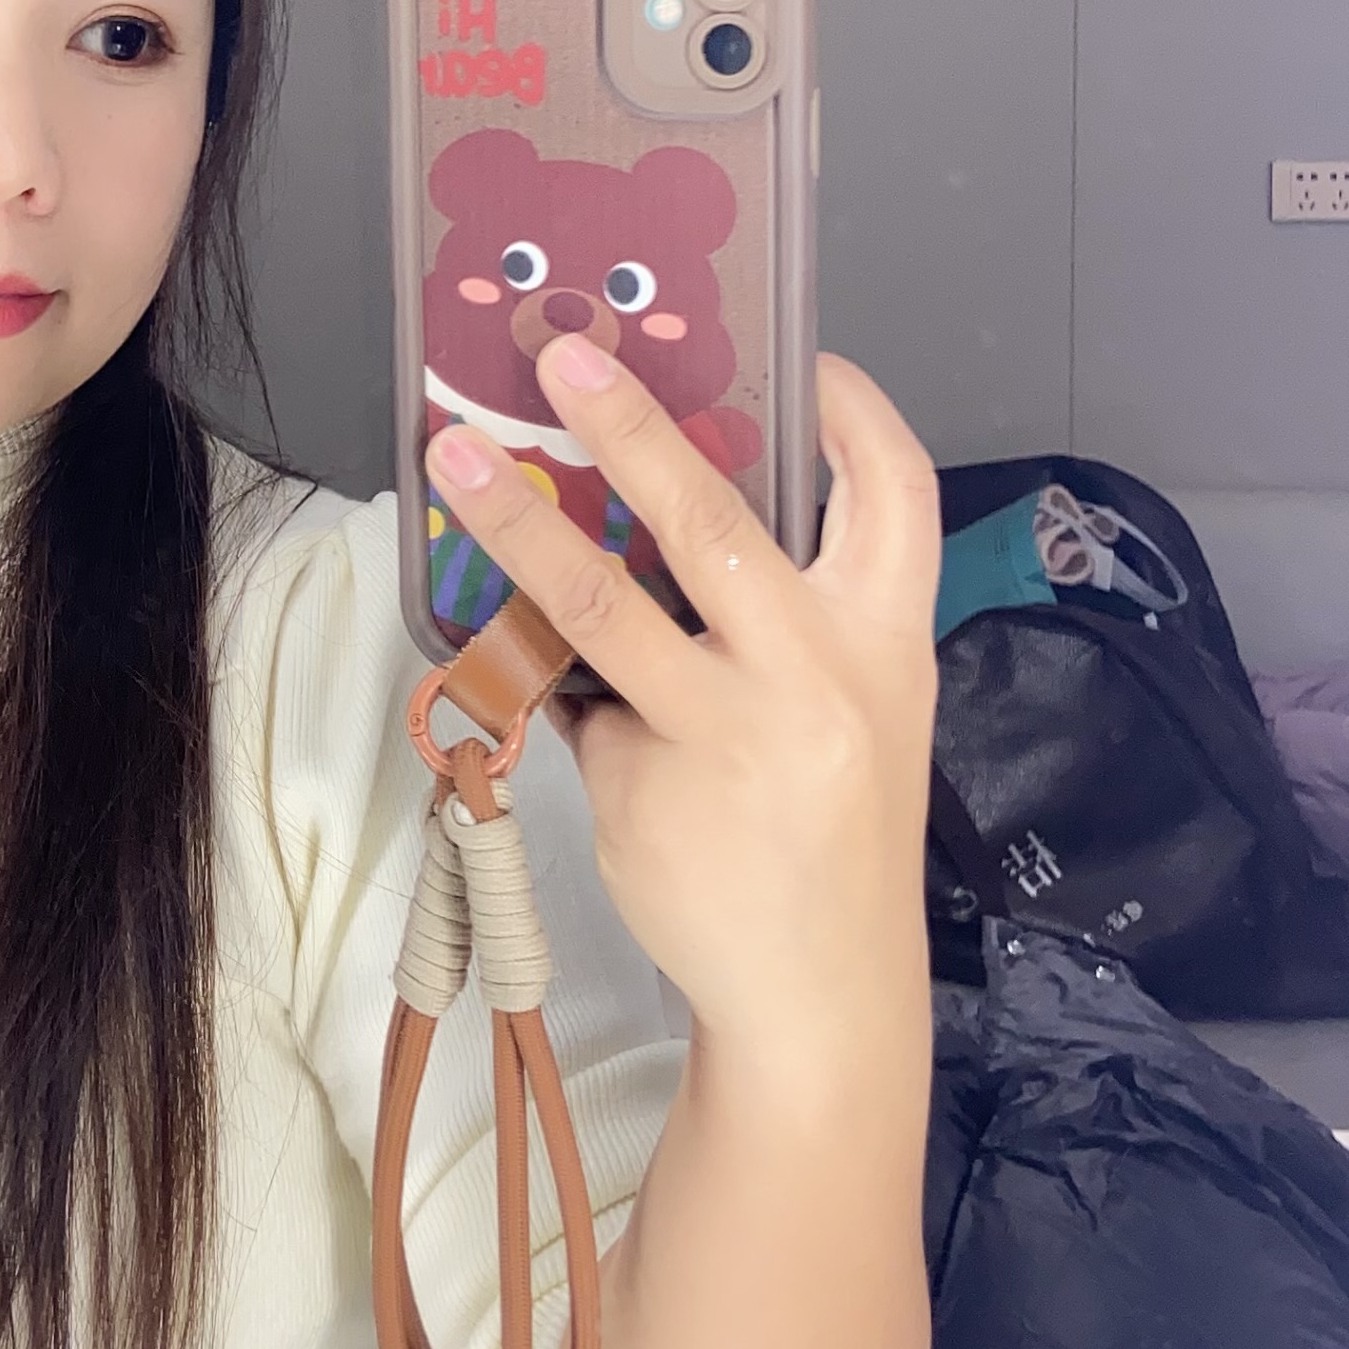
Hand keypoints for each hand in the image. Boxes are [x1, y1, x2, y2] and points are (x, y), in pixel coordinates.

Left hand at [423, 345, 938, 1068]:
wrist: (820, 993)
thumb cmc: (836, 832)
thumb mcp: (861, 708)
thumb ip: (792, 619)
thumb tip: (658, 519)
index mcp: (886, 640)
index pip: (896, 491)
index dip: (852, 410)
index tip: (799, 355)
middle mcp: (810, 671)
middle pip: (709, 520)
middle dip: (627, 426)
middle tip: (562, 359)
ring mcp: (719, 730)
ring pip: (598, 601)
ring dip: (515, 521)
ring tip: (452, 463)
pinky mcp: (641, 785)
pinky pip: (577, 701)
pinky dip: (551, 686)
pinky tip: (538, 687)